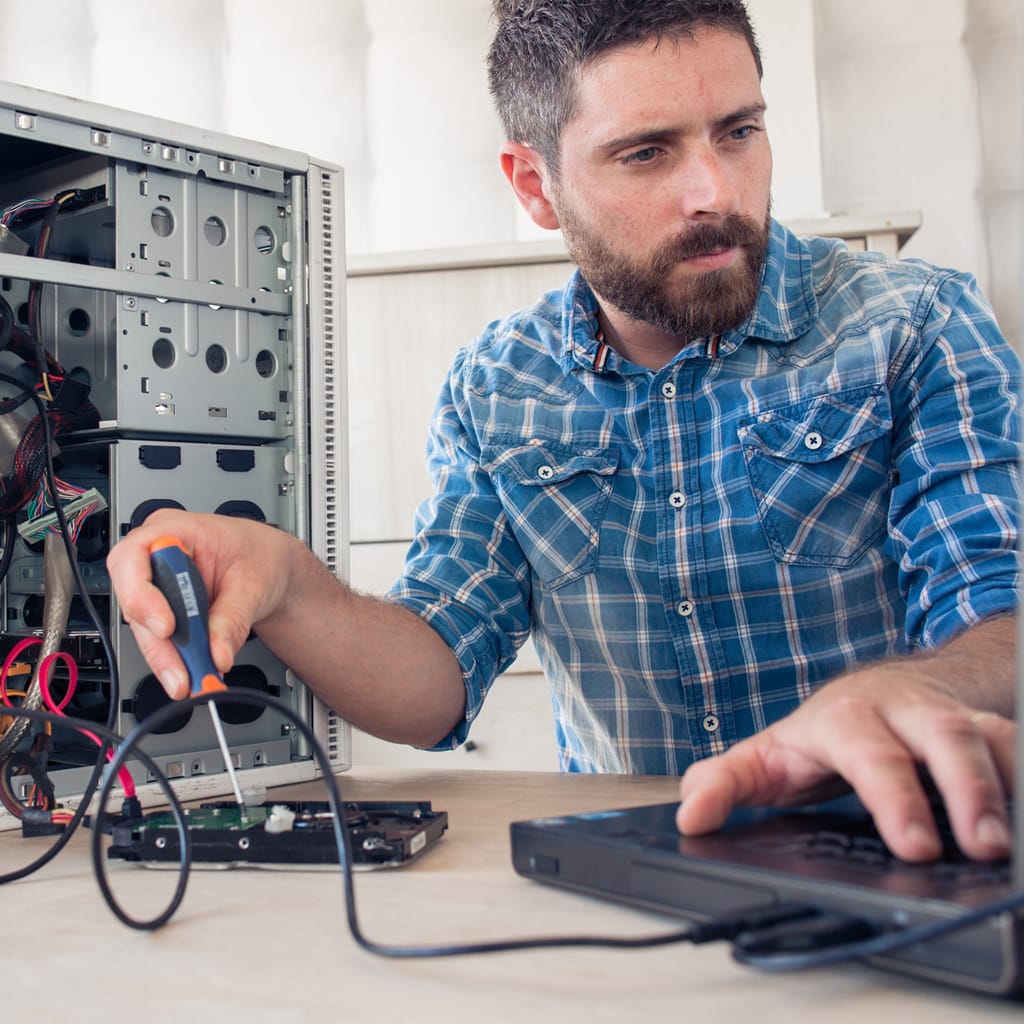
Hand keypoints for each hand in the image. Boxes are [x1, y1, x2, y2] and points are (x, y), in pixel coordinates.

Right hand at [106, 509, 298, 698]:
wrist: (271, 568)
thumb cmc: (260, 556)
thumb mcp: (253, 583)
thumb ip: (233, 618)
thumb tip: (217, 653)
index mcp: (174, 528)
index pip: (133, 557)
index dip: (142, 595)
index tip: (167, 627)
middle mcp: (156, 555)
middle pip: (135, 601)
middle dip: (158, 643)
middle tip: (182, 673)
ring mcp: (157, 584)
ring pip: (144, 626)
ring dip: (166, 658)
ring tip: (190, 680)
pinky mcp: (163, 610)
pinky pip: (159, 638)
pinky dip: (175, 659)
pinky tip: (190, 673)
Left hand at [676, 659, 1015, 862]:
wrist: (875, 690)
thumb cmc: (820, 734)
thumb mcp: (765, 756)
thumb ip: (723, 782)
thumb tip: (690, 815)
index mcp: (845, 719)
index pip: (869, 752)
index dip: (894, 795)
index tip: (916, 846)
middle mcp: (902, 712)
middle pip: (943, 737)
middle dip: (967, 789)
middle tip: (983, 848)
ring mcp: (947, 717)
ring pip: (988, 738)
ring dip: (1007, 786)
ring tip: (1010, 845)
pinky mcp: (983, 729)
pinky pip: (1014, 745)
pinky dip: (1023, 777)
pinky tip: (1021, 819)